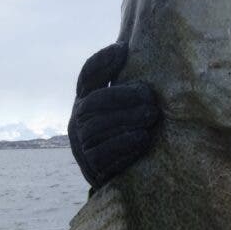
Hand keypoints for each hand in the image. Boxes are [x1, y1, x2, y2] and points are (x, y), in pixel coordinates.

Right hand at [68, 42, 159, 187]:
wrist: (125, 180)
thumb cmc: (132, 134)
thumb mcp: (128, 108)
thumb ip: (130, 85)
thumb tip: (141, 51)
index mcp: (86, 102)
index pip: (88, 76)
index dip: (102, 62)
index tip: (123, 49)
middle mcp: (78, 122)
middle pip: (94, 103)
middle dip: (122, 97)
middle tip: (150, 97)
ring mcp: (82, 147)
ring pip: (97, 128)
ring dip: (127, 120)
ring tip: (152, 116)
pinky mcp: (92, 169)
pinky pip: (104, 154)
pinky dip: (124, 144)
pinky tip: (142, 138)